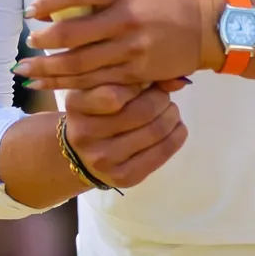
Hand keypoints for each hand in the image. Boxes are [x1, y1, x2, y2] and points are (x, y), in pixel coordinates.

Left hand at [15, 0, 218, 91]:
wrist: (201, 30)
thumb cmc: (159, 4)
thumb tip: (55, 8)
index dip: (47, 2)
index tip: (32, 12)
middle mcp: (124, 19)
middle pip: (70, 35)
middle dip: (42, 44)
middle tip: (27, 47)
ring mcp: (130, 49)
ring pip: (79, 65)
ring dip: (48, 69)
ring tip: (27, 71)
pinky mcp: (135, 74)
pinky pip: (96, 82)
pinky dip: (70, 86)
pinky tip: (53, 86)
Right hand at [62, 83, 187, 189]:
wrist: (82, 155)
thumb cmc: (96, 112)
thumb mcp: (100, 87)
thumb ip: (131, 78)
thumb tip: (174, 80)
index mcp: (77, 105)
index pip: (114, 94)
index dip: (140, 84)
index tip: (146, 81)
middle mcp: (85, 134)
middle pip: (143, 111)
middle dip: (162, 99)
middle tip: (164, 96)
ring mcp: (104, 159)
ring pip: (155, 131)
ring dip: (172, 116)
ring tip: (170, 110)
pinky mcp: (123, 177)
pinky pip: (161, 154)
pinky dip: (176, 136)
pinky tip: (176, 128)